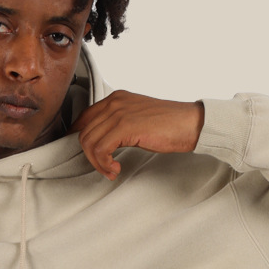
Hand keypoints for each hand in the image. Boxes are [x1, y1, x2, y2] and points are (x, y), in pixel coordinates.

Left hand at [68, 92, 203, 179]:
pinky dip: (104, 164)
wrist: (189, 124)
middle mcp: (114, 102)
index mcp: (116, 98)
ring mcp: (119, 112)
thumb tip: (101, 143)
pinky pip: (101, 149)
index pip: (84, 118)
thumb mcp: (136, 120)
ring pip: (89, 142)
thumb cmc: (167, 125)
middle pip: (83, 132)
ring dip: (97, 163)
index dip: (79, 139)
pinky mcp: (125, 126)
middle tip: (106, 168)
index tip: (89, 156)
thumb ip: (117, 126)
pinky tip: (116, 169)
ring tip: (112, 170)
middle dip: (90, 156)